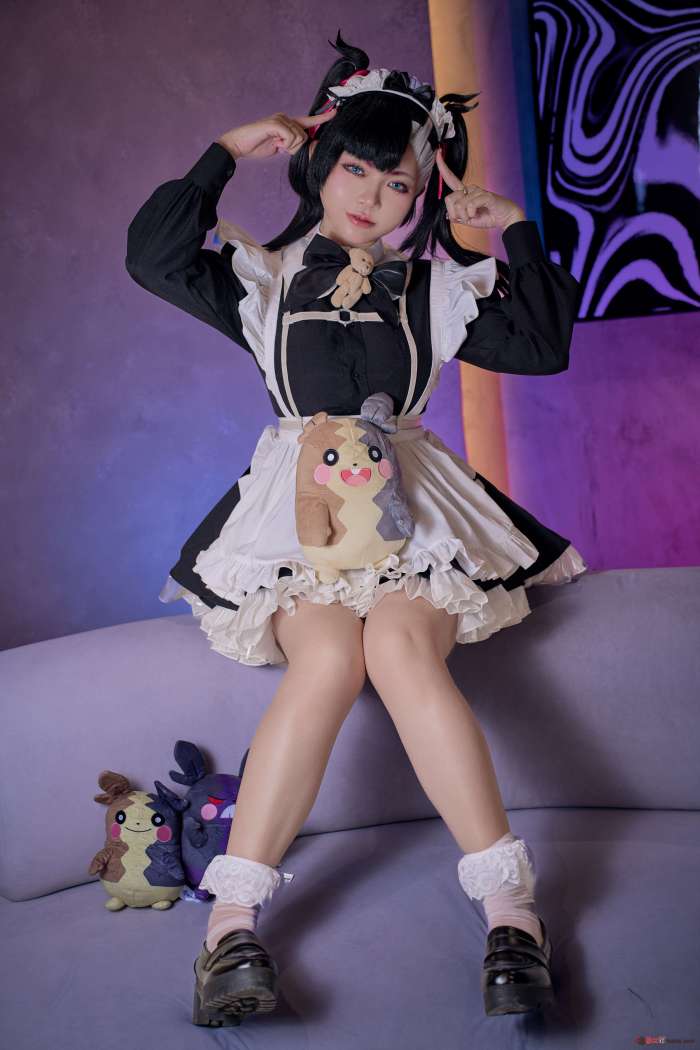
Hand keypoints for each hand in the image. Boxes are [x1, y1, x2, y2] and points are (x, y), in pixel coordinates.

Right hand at [218, 109, 335, 160]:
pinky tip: (275, 143)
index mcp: (287, 123)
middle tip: (281, 148)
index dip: (322, 118)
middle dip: (295, 147)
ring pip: (299, 136)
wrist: (239, 145)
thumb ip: (291, 144)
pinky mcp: (275, 123)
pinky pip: (290, 136)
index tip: (335, 113)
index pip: (307, 120)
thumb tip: (303, 145)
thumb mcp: (279, 147)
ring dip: (289, 147)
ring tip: (276, 145)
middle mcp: (285, 118)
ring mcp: (280, 119)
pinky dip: (285, 144)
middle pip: (304, 135)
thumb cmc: (257, 146)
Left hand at [435, 148, 524, 229]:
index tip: (438, 153)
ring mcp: (477, 191)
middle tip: (465, 218)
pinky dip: (471, 214)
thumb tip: (448, 215)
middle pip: (449, 199)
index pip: (451, 179)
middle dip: (454, 214)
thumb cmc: (488, 216)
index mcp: (465, 192)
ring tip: (475, 216)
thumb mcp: (469, 220)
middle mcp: (470, 189)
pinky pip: (470, 205)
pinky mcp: (485, 195)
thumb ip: (458, 217)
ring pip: (458, 205)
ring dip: (465, 216)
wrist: (505, 218)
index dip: (443, 167)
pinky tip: (477, 214)